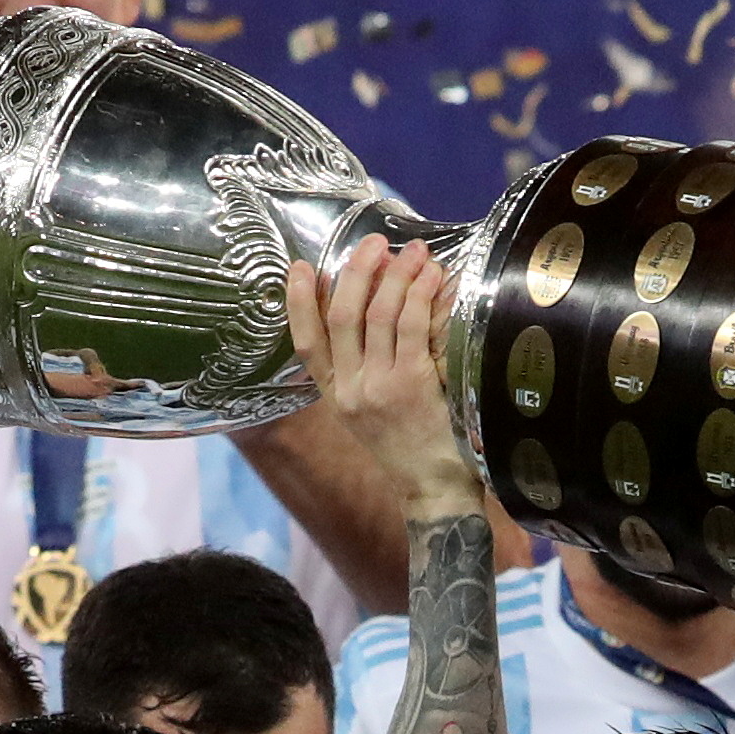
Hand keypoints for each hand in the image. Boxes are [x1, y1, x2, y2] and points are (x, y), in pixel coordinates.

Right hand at [285, 237, 473, 508]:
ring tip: (413, 251)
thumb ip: (364, 371)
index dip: (300, 303)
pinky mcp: (412, 385)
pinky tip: (431, 277)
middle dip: (356, 272)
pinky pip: (410, 326)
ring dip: (394, 275)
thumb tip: (375, 309)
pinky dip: (420, 294)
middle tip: (374, 242)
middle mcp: (351, 391)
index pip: (306, 344)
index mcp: (335, 397)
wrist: (435, 491)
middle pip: (342, 317)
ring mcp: (380, 387)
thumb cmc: (412, 448)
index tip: (302, 267)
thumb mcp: (372, 413)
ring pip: (378, 314)